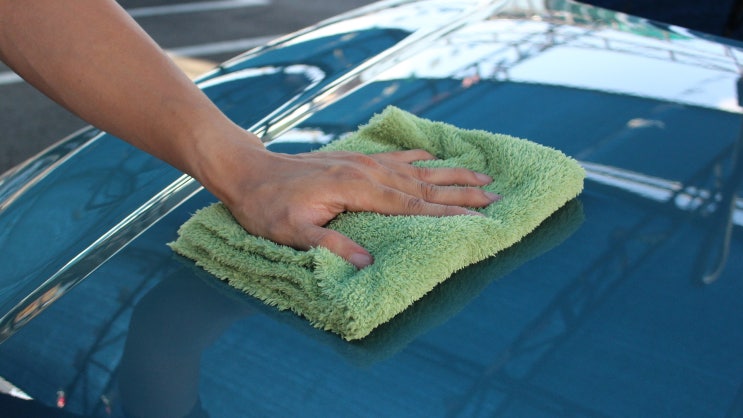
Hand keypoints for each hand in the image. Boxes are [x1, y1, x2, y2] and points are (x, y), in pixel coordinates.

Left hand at [201, 138, 499, 268]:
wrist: (249, 171)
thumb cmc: (268, 207)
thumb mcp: (292, 232)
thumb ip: (331, 245)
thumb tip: (369, 265)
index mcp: (357, 190)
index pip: (412, 205)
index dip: (447, 212)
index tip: (479, 216)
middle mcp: (367, 172)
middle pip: (424, 185)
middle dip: (461, 191)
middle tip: (496, 195)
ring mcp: (363, 163)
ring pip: (416, 169)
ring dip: (449, 173)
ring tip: (480, 173)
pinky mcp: (355, 159)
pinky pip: (395, 157)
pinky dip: (419, 157)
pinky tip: (433, 156)